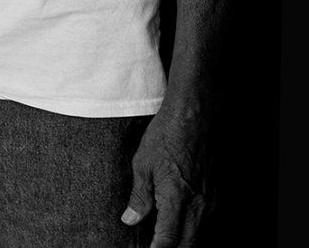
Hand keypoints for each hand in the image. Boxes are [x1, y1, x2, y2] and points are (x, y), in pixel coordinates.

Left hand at [121, 107, 209, 246]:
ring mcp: (213, 201)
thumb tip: (130, 219)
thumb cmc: (166, 136)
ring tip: (166, 238)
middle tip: (154, 246)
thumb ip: (139, 197)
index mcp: (177, 200)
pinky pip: (209, 222)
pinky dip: (196, 229)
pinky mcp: (220, 194)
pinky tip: (183, 225)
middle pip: (188, 244)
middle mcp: (200, 206)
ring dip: (184, 241)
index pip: (168, 240)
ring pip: (201, 235)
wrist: (197, 117)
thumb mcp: (143, 164)